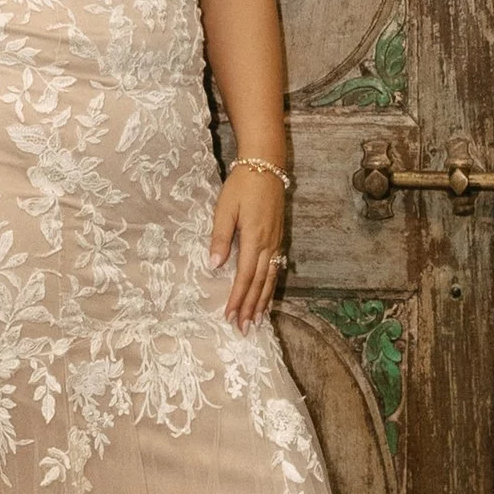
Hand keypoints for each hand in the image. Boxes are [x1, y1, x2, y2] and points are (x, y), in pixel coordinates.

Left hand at [209, 163, 289, 327]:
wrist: (266, 165)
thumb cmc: (241, 185)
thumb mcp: (225, 208)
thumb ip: (219, 238)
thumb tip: (214, 266)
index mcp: (253, 238)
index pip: (244, 276)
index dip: (238, 298)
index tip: (230, 317)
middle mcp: (268, 243)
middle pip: (260, 282)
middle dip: (251, 307)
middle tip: (244, 329)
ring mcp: (276, 240)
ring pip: (271, 278)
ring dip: (263, 300)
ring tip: (258, 320)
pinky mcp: (278, 236)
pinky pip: (276, 267)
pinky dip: (271, 285)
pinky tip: (267, 295)